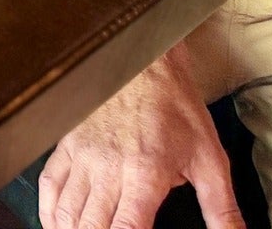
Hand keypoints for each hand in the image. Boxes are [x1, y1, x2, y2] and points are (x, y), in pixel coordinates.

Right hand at [40, 44, 242, 228]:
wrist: (142, 60)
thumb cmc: (175, 104)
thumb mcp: (211, 158)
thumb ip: (222, 209)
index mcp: (145, 173)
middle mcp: (108, 167)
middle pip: (90, 226)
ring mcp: (83, 155)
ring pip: (66, 211)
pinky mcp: (68, 144)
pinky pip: (49, 185)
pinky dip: (49, 211)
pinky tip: (55, 224)